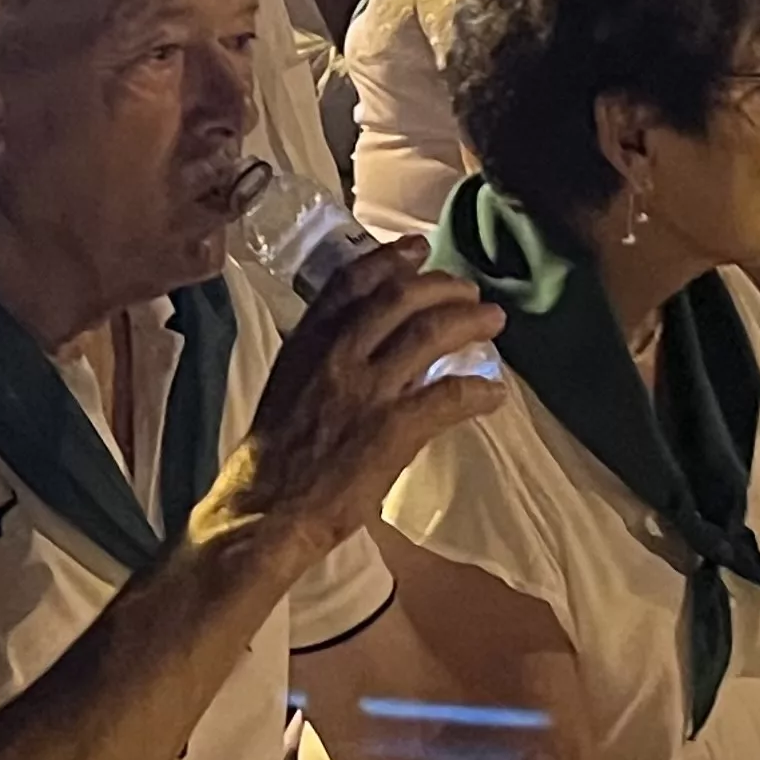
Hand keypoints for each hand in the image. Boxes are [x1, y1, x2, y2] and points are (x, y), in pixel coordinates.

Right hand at [208, 240, 505, 555]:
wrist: (266, 510)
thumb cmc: (273, 456)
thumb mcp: (290, 385)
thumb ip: (324, 358)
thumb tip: (366, 345)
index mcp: (308, 341)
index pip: (352, 281)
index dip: (389, 259)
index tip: (417, 249)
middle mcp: (337, 354)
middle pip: (399, 298)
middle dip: (441, 287)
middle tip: (468, 291)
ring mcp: (366, 389)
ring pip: (429, 334)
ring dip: (468, 322)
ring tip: (493, 321)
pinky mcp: (392, 428)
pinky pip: (448, 396)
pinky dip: (478, 391)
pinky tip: (494, 394)